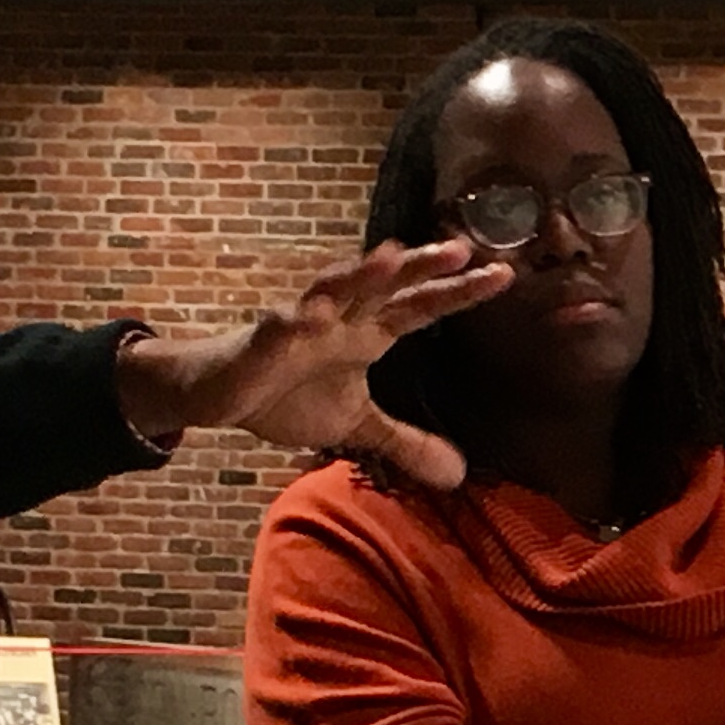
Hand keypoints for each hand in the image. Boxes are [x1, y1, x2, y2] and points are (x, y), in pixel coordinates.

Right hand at [114, 240, 513, 489]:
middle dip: (422, 267)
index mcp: (368, 333)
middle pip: (388, 286)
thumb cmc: (289, 396)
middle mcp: (341, 319)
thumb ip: (406, 443)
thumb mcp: (358, 427)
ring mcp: (302, 323)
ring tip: (394, 255)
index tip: (503, 274)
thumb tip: (458, 475)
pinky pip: (280, 326)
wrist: (221, 396)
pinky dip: (296, 320)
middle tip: (462, 249)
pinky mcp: (263, 340)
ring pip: (336, 290)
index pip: (422, 307)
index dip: (459, 292)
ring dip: (363, 274)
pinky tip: (313, 314)